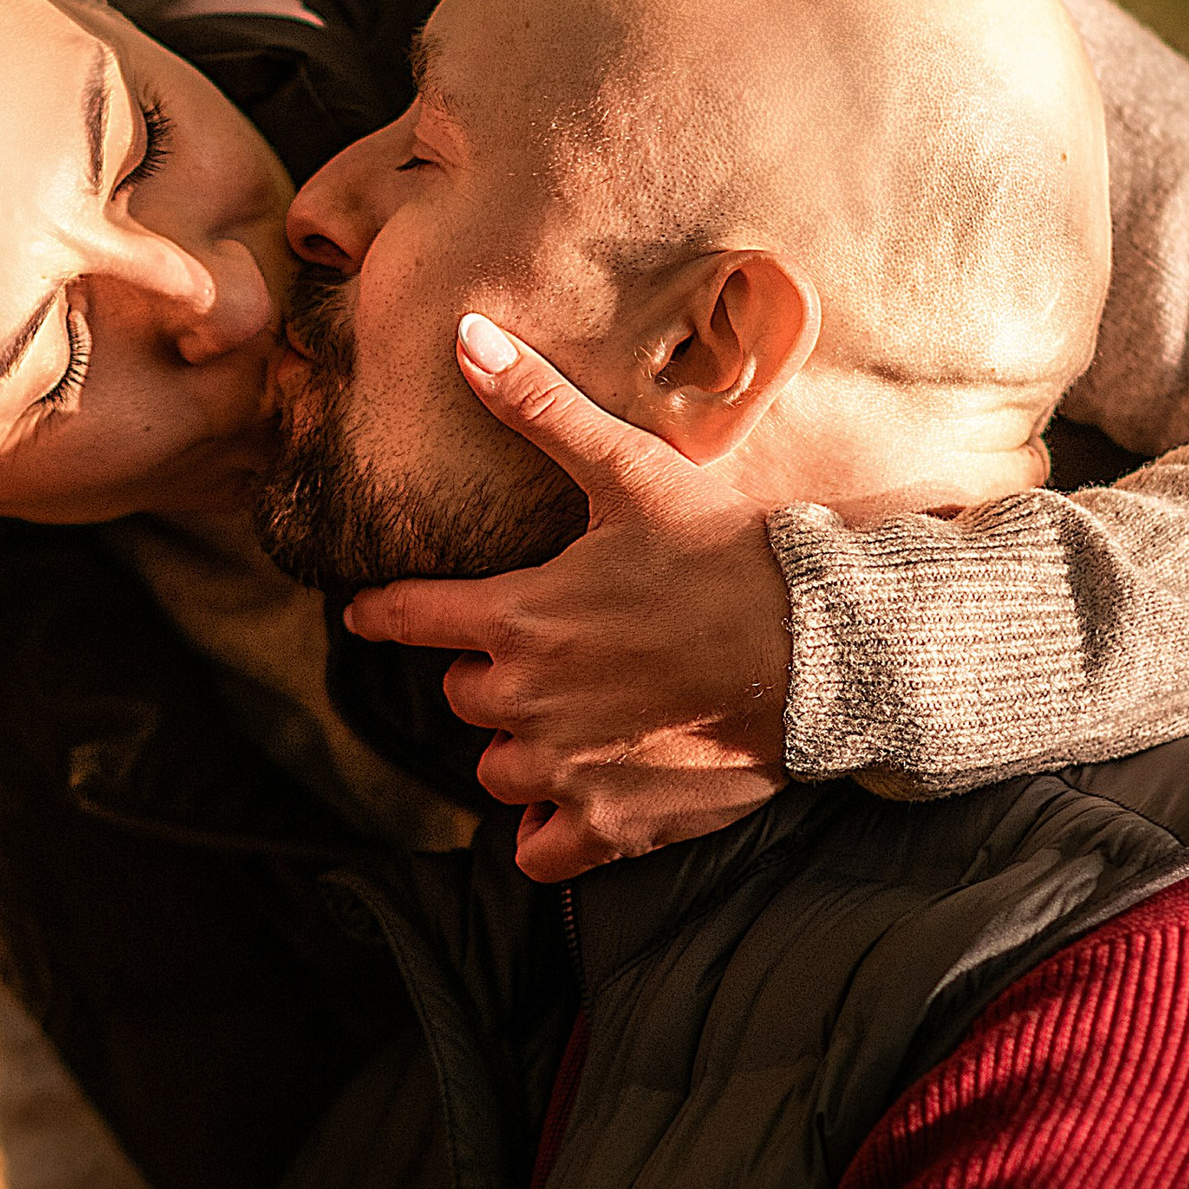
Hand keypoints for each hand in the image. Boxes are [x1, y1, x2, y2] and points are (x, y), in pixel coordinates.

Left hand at [343, 316, 792, 881]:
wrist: (821, 651)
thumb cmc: (727, 555)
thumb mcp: (631, 474)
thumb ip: (539, 409)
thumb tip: (464, 335)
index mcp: (516, 617)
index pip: (408, 619)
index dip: (384, 612)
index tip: (367, 612)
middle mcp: (526, 701)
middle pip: (462, 696)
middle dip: (490, 672)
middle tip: (542, 649)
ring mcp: (568, 770)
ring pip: (496, 771)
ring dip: (518, 747)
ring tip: (566, 718)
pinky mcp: (615, 825)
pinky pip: (541, 852)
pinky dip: (546, 832)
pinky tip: (573, 801)